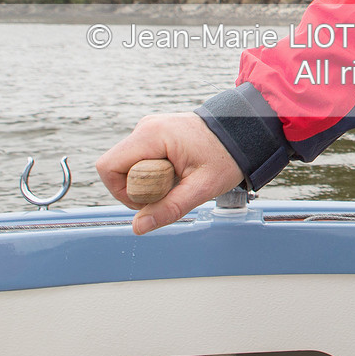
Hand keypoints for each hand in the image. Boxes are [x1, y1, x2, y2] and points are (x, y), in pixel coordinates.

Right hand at [96, 112, 242, 234]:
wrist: (245, 133)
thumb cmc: (227, 156)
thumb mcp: (202, 187)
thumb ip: (170, 208)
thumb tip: (138, 227)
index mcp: (152, 135)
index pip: (109, 167)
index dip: (121, 192)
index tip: (151, 199)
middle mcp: (145, 127)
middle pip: (117, 167)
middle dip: (137, 188)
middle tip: (170, 190)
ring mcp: (150, 129)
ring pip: (128, 165)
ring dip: (147, 181)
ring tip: (178, 179)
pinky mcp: (155, 134)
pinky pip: (140, 159)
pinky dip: (153, 172)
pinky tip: (178, 172)